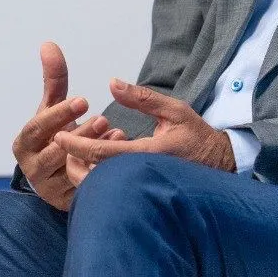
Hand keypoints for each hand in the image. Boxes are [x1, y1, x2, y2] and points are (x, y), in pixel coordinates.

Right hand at [11, 43, 114, 210]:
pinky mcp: (66, 203)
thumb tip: (48, 43)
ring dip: (94, 152)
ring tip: (116, 132)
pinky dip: (102, 171)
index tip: (83, 99)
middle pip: (55, 151)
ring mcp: (49, 188)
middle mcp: (31, 168)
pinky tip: (121, 156)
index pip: (38, 127)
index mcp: (23, 142)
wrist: (59, 171)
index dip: (60, 113)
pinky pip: (86, 187)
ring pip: (72, 170)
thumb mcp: (54, 106)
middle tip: (104, 117)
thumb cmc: (56, 132)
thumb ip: (53, 79)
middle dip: (80, 134)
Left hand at [55, 78, 235, 173]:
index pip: (103, 152)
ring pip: (101, 188)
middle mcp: (142, 175)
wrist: (219, 164)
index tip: (59, 135)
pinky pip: (112, 191)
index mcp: (148, 154)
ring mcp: (141, 188)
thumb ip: (142, 98)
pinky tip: (91, 162)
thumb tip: (112, 83)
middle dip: (74, 163)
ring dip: (83, 172)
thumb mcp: (173, 110)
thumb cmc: (196, 135)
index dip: (77, 145)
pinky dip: (96, 178)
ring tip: (75, 152)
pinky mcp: (141, 193)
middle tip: (63, 144)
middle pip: (95, 177)